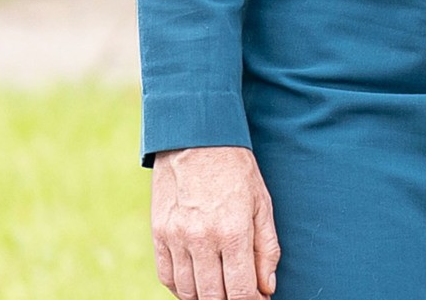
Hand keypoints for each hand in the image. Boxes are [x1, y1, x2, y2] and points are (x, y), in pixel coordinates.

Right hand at [150, 145, 278, 299]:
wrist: (196, 141)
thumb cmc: (236, 172)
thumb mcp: (263, 206)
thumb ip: (266, 249)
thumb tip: (267, 287)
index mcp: (233, 232)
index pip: (240, 290)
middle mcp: (202, 239)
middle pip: (212, 295)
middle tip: (242, 294)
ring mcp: (176, 238)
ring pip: (187, 291)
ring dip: (205, 298)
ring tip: (221, 291)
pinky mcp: (158, 234)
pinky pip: (166, 276)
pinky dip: (181, 288)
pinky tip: (197, 285)